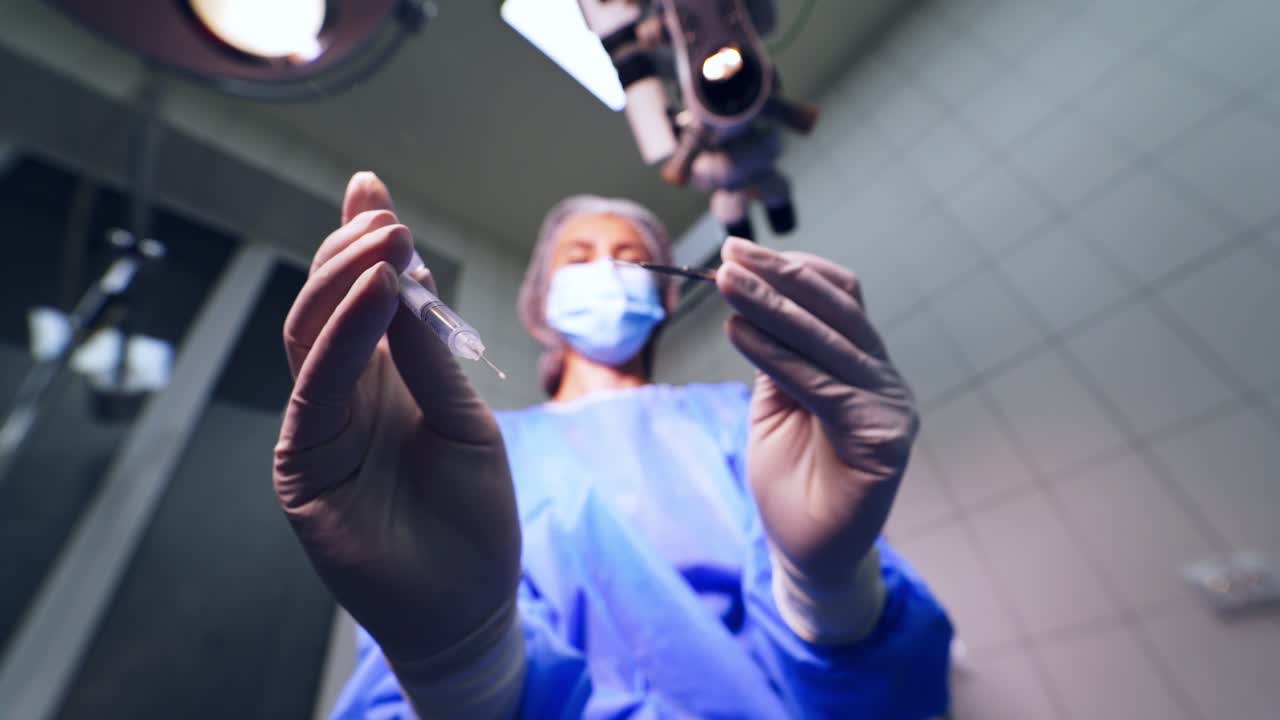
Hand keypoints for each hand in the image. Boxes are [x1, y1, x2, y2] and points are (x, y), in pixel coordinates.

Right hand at [273, 172, 520, 667]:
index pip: (361, 301)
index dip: (359, 244)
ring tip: (383, 240)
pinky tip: (373, 299)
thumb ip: (430, 358)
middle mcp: (343, 398)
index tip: (371, 188)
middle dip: (350, 253)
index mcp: (381, 381)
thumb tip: (406, 279)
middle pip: (327, 308)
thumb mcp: (465, 422)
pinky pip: (315, 393)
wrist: (468, 603)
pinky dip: (342, 342)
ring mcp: (318, 431)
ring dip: (344, 284)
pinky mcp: (304, 470)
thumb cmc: (473, 515)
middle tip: (381, 211)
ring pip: (311, 339)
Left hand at [716, 237, 917, 589]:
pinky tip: (740, 333)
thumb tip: (752, 303)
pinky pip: (822, 385)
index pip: (838, 297)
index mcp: (862, 364)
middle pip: (836, 308)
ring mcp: (890, 406)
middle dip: (779, 276)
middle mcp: (883, 378)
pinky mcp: (882, 437)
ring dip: (771, 306)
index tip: (738, 251)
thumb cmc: (792, 481)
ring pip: (827, 340)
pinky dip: (777, 355)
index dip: (792, 268)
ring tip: (727, 282)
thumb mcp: (776, 405)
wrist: (809, 553)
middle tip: (729, 256)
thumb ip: (778, 358)